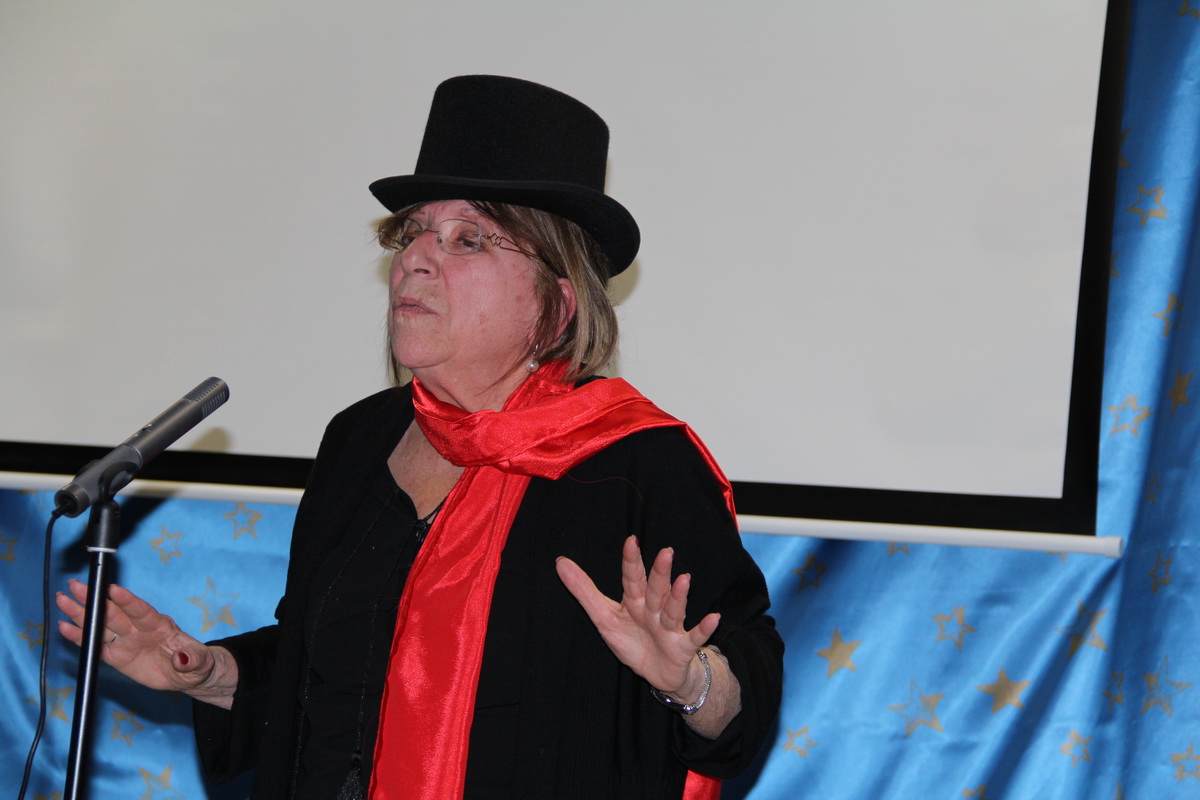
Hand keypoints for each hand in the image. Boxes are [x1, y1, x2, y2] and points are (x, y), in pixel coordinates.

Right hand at [56, 579, 235, 706]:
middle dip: (95, 599)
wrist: (187, 674)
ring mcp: (126, 641)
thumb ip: (192, 659)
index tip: (113, 589)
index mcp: (160, 625)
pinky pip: (97, 646)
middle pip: (114, 612)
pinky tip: (64, 627)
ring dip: (81, 614)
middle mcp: (139, 629)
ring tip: (62, 599)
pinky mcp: (117, 656)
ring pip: (101, 625)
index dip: (127, 601)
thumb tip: (182, 659)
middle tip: (75, 585)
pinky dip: (80, 638)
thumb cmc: (197, 663)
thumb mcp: (201, 663)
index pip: (142, 611)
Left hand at [556, 535, 718, 698]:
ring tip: (684, 579)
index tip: (631, 541)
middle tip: (665, 552)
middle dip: (660, 572)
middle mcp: (654, 610)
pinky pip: (695, 637)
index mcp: (635, 601)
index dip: (631, 562)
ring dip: (679, 596)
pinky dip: (704, 628)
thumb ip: (583, 590)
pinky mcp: (682, 646)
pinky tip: (714, 618)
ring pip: (674, 609)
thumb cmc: (632, 639)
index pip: (632, 578)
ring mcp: (669, 627)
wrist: (658, 672)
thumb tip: (560, 562)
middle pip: (656, 589)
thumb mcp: (603, 616)